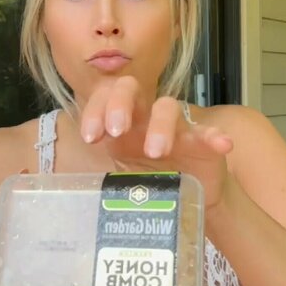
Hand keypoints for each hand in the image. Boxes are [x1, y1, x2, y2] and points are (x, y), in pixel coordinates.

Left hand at [80, 76, 233, 210]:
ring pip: (167, 108)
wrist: (191, 197)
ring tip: (156, 152)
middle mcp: (146, 118)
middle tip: (117, 130)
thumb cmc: (152, 183)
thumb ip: (101, 175)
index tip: (89, 137)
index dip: (94, 111)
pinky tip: (220, 144)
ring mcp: (177, 127)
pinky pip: (208, 134)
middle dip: (120, 103)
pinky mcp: (204, 142)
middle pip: (131, 88)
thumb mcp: (122, 179)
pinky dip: (213, 137)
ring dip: (160, 125)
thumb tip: (64, 188)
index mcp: (122, 123)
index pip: (104, 99)